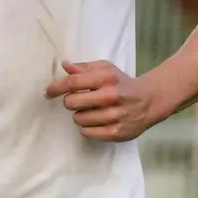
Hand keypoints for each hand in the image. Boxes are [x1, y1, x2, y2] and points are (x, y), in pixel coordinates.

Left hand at [43, 59, 165, 142]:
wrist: (149, 100)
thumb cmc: (122, 83)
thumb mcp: (106, 69)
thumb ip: (84, 68)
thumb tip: (64, 65)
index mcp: (106, 78)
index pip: (73, 83)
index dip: (56, 87)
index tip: (48, 92)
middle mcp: (111, 97)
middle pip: (72, 103)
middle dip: (70, 102)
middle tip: (76, 101)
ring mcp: (114, 116)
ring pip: (78, 119)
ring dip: (79, 115)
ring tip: (90, 111)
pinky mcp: (116, 133)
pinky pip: (88, 133)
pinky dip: (86, 127)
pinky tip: (94, 121)